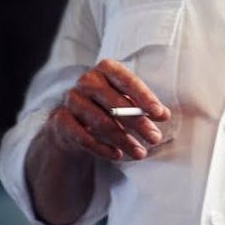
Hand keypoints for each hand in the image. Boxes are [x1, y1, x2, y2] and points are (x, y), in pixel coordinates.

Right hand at [46, 59, 171, 161]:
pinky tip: (117, 155)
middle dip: (138, 123)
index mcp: (106, 69)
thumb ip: (145, 106)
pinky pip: (82, 136)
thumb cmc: (109, 106)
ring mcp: (71, 99)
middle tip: (155, 139)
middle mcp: (87, 80)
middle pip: (115, 103)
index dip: (145, 98)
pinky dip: (102, 148)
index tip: (161, 115)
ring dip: (123, 140)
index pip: (128, 80)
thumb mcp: (128, 101)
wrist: (74, 121)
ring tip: (140, 153)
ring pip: (101, 122)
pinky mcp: (60, 119)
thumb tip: (164, 115)